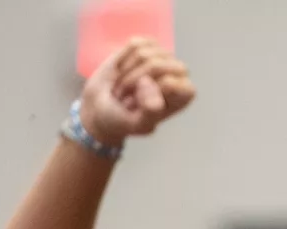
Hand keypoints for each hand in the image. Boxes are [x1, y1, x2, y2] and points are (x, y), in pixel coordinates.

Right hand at [78, 38, 193, 147]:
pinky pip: (134, 44)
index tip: (137, 106)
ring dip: (125, 73)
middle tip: (125, 96)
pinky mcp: (147, 45)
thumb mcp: (137, 124)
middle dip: (133, 80)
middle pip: (156, 65)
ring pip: (143, 54)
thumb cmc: (123, 119)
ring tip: (123, 88)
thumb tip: (154, 84)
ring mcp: (163, 57)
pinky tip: (122, 71)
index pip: (170, 82)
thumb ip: (151, 112)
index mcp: (184, 95)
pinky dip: (122, 59)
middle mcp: (179, 74)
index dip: (148, 92)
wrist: (102, 108)